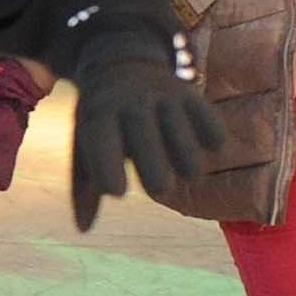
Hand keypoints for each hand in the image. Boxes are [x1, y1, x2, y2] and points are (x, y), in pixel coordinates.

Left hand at [68, 38, 225, 231]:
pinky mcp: (190, 95)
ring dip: (187, 159)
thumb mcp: (85, 146)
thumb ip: (82, 188)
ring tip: (189, 176)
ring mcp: (162, 96)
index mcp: (99, 114)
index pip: (101, 140)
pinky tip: (210, 148)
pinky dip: (212, 136)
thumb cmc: (101, 122)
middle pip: (144, 137)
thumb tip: (83, 229)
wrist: (121, 66)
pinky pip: (207, 118)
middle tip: (158, 189)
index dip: (109, 168)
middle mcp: (131, 103)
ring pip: (180, 130)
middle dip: (154, 169)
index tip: (118, 193)